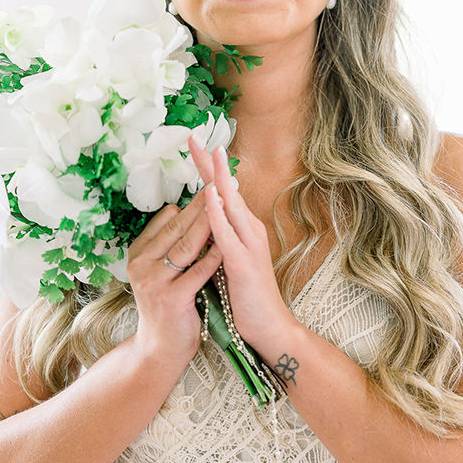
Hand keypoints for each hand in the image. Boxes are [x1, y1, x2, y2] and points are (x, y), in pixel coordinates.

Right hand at [126, 189, 222, 362]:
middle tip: (220, 183)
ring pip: (186, 246)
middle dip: (201, 204)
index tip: (211, 185)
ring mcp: (154, 282)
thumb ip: (170, 244)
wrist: (161, 348)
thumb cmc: (168, 304)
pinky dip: (214, 257)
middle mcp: (141, 265)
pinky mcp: (171, 299)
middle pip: (177, 228)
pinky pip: (197, 272)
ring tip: (226, 205)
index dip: (191, 203)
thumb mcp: (161, 270)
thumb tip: (190, 209)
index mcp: (138, 253)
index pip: (165, 220)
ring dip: (208, 223)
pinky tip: (227, 244)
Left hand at [188, 135, 298, 353]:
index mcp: (243, 229)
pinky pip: (227, 234)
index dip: (208, 168)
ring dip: (218, 177)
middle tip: (195, 136)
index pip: (223, 192)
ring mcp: (248, 244)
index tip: (194, 144)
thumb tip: (198, 222)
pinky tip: (210, 197)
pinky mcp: (244, 262)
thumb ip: (216, 240)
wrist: (268, 327)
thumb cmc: (245, 297)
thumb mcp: (226, 261)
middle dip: (211, 162)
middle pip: (227, 189)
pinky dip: (218, 213)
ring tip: (208, 152)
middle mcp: (249, 229)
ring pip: (231, 204)